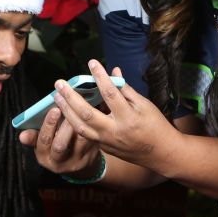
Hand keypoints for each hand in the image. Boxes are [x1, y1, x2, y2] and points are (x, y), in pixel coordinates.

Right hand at [17, 105, 102, 178]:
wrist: (80, 165)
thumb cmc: (58, 147)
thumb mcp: (44, 145)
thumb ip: (34, 137)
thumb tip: (22, 135)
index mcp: (44, 156)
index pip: (43, 141)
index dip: (48, 125)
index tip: (54, 110)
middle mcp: (59, 162)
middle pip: (60, 145)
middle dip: (64, 126)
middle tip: (70, 109)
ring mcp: (76, 161)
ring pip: (79, 142)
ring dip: (80, 124)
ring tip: (81, 109)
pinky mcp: (90, 157)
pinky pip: (92, 140)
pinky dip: (92, 126)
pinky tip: (92, 115)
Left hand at [52, 60, 181, 171]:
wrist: (160, 153)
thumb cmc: (155, 125)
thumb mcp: (145, 105)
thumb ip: (126, 89)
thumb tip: (113, 72)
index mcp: (128, 118)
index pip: (110, 94)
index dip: (100, 77)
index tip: (92, 63)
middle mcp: (115, 131)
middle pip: (87, 113)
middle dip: (70, 97)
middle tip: (59, 83)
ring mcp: (107, 142)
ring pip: (80, 127)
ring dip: (66, 111)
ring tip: (57, 96)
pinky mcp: (103, 148)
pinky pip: (84, 135)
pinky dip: (73, 122)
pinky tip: (66, 112)